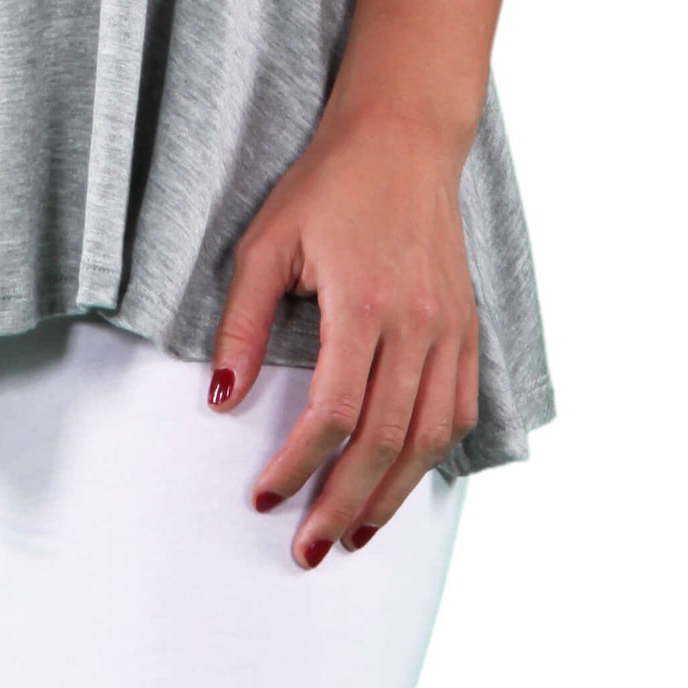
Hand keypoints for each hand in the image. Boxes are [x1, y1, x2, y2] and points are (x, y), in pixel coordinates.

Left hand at [208, 108, 479, 566]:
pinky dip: (431, 456)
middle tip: (307, 548)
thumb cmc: (327, 186)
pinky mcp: (467, 328)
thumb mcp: (267, 241)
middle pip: (383, 442)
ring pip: (426, 438)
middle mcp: (416, 324)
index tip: (264, 497)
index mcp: (363, 302)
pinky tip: (401, 481)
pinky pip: (457, 410)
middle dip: (341, 505)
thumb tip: (220, 397)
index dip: (296, 465)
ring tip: (352, 535)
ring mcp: (450, 329)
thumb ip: (243, 322)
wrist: (403, 140)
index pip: (332, 413)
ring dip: (390, 497)